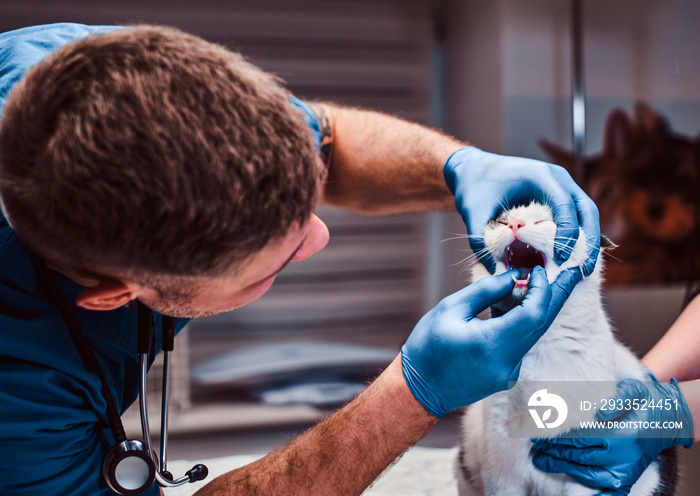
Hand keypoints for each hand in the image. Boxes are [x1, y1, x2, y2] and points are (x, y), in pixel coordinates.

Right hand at [401, 266, 581, 417]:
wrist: (420, 390)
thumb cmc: (428, 346)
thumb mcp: (451, 309)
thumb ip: (487, 290)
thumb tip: (516, 276)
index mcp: (491, 344)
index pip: (534, 313)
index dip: (542, 288)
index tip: (538, 270)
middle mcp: (507, 362)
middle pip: (542, 323)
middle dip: (556, 294)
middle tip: (572, 271)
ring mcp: (510, 372)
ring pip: (533, 333)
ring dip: (535, 306)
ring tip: (529, 282)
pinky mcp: (508, 375)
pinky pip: (522, 343)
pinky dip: (521, 321)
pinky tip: (508, 306)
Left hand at [443, 147, 599, 275]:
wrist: (473, 169)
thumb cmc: (474, 185)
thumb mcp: (473, 210)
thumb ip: (480, 238)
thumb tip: (496, 270)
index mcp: (540, 175)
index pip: (565, 204)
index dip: (567, 233)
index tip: (561, 258)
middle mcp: (556, 177)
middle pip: (586, 208)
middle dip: (588, 239)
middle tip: (584, 268)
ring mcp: (560, 185)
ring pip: (586, 211)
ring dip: (588, 238)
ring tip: (584, 267)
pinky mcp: (557, 194)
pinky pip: (576, 214)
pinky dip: (578, 234)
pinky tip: (573, 256)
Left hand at [531, 377, 693, 494]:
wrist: (666, 419)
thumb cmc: (643, 402)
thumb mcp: (632, 391)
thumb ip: (616, 398)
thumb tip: (599, 413)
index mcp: (618, 432)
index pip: (577, 435)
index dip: (555, 436)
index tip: (537, 433)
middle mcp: (620, 454)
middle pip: (577, 454)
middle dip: (552, 451)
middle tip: (534, 447)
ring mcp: (624, 469)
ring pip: (585, 472)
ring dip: (561, 466)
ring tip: (541, 461)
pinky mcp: (627, 478)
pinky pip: (607, 491)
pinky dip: (594, 494)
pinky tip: (573, 493)